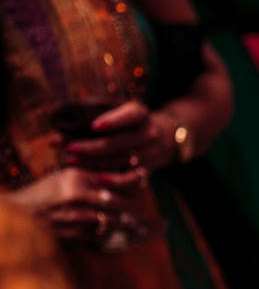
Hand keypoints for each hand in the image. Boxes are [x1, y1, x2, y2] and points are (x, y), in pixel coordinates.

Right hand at [2, 167, 146, 242]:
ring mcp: (78, 217)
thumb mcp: (63, 177)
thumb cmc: (42, 195)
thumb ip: (89, 176)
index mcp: (76, 177)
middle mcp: (79, 196)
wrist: (20, 216)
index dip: (133, 180)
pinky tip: (107, 229)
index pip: (115, 179)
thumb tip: (119, 174)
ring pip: (113, 220)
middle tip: (139, 206)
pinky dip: (106, 231)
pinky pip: (100, 233)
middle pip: (120, 201)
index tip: (143, 179)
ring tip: (132, 220)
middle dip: (133, 205)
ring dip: (124, 221)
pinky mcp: (76, 235)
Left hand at [64, 101, 178, 171]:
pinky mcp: (147, 169)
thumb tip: (64, 118)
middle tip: (68, 148)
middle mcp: (148, 133)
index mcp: (140, 114)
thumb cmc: (129, 120)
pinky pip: (130, 177)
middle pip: (119, 143)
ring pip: (120, 160)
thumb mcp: (121, 108)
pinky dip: (113, 179)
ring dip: (93, 162)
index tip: (94, 126)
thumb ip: (98, 110)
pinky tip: (95, 177)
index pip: (130, 115)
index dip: (114, 121)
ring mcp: (149, 152)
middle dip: (91, 146)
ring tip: (70, 160)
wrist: (164, 137)